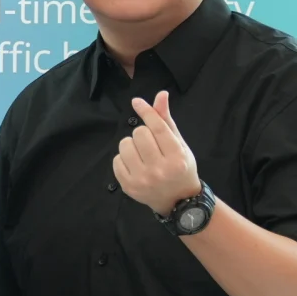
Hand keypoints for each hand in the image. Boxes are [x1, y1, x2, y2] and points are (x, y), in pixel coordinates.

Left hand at [114, 90, 201, 214]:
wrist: (178, 200)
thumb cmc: (180, 167)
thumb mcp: (180, 144)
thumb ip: (167, 121)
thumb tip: (160, 95)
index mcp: (177, 157)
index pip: (158, 128)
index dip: (146, 112)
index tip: (136, 102)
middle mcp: (160, 169)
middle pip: (139, 134)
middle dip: (142, 134)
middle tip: (150, 144)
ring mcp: (143, 179)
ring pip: (125, 145)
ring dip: (131, 145)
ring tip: (141, 154)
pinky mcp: (129, 187)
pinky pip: (116, 160)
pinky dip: (123, 158)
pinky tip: (135, 164)